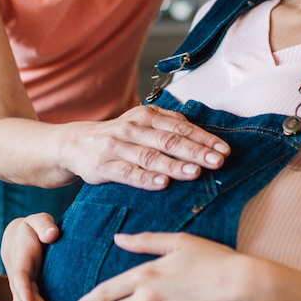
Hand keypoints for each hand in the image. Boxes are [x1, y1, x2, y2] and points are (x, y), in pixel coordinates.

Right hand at [0, 212, 60, 300]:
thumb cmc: (33, 228)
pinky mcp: (26, 295)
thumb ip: (44, 225)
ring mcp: (21, 289)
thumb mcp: (38, 220)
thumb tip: (52, 235)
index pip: (21, 278)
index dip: (25, 293)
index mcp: (20, 260)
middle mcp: (18, 278)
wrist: (19, 236)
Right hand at [62, 105, 230, 190]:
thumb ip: (168, 125)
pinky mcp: (104, 166)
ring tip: (194, 173)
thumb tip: (200, 131)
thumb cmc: (117, 136)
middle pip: (169, 141)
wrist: (75, 144)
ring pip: (150, 157)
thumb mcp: (141, 123)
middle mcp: (133, 129)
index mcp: (147, 116)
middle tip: (217, 162)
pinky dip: (146, 179)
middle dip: (196, 151)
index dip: (204, 138)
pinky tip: (162, 184)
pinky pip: (128, 173)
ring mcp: (118, 147)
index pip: (181, 127)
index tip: (224, 150)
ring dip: (174, 165)